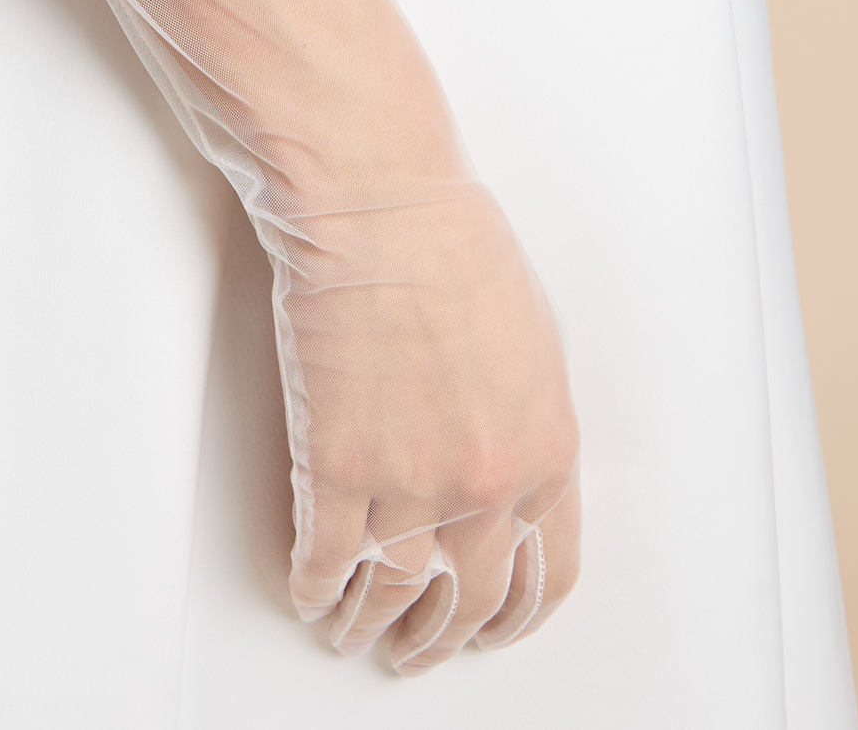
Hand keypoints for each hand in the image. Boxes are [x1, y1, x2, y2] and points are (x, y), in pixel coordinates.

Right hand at [280, 182, 579, 671]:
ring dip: (370, 625)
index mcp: (546, 452)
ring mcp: (407, 484)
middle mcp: (485, 485)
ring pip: (389, 594)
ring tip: (355, 634)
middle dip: (439, 637)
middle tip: (417, 650)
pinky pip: (323, 560)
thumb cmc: (451, 244)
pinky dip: (314, 589)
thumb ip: (529, 420)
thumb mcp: (533, 341)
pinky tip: (311, 594)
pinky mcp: (332, 467)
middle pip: (467, 601)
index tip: (492, 627)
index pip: (545, 574)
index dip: (514, 614)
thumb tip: (512, 466)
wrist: (380, 208)